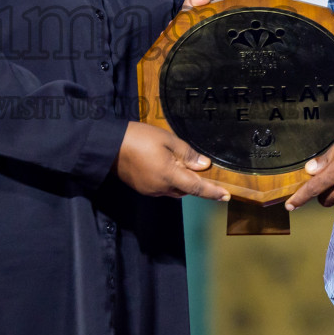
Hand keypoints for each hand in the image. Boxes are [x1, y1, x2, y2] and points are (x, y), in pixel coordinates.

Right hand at [115, 121, 229, 200]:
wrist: (108, 146)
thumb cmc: (138, 138)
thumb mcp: (166, 139)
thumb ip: (187, 153)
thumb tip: (203, 165)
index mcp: (169, 175)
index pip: (196, 187)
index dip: (212, 192)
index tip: (226, 196)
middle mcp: (161, 187)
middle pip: (185, 189)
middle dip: (192, 181)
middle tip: (194, 165)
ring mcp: (150, 190)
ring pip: (173, 189)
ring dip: (179, 180)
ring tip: (174, 160)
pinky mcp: (142, 188)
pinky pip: (161, 188)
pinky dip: (167, 180)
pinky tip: (161, 164)